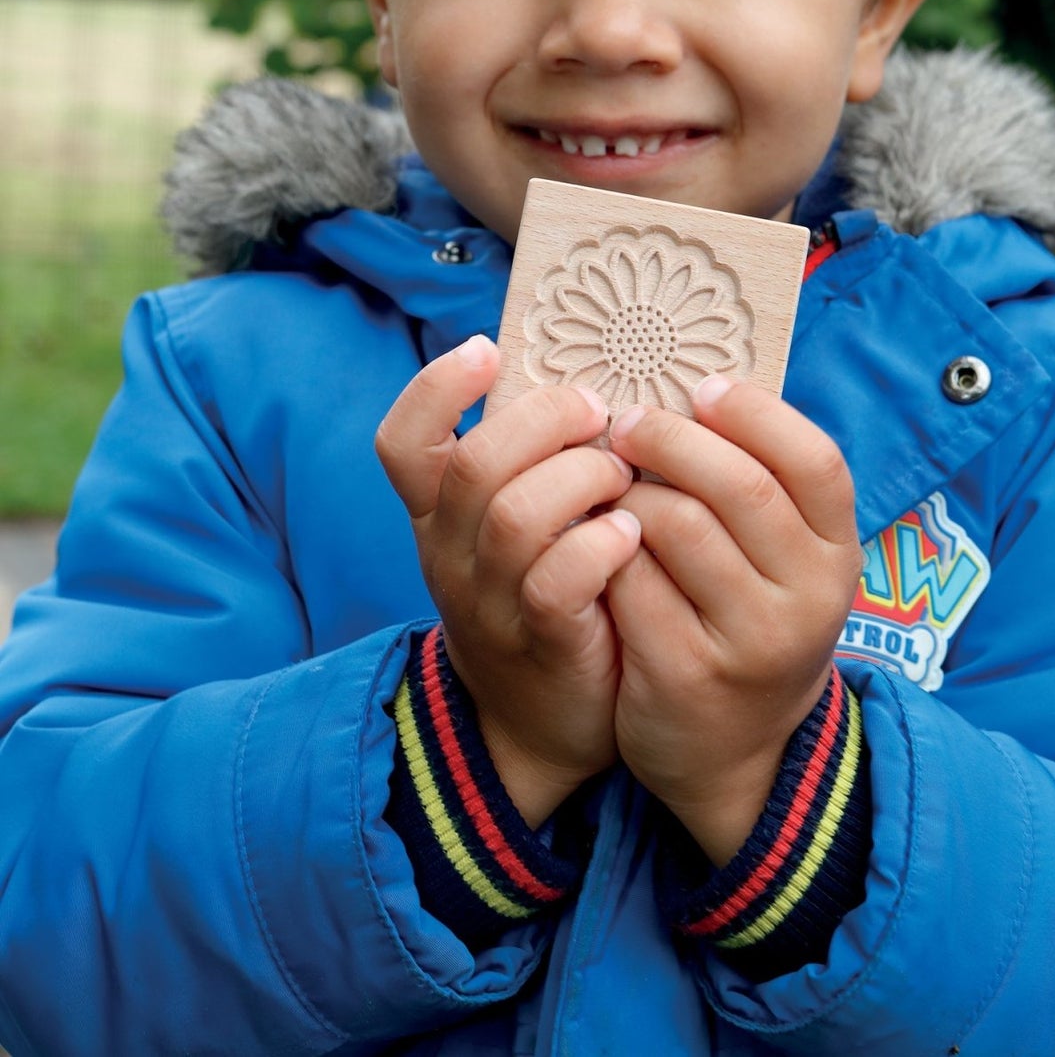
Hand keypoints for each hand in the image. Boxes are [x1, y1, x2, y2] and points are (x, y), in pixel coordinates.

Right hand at [376, 337, 640, 824]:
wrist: (541, 723)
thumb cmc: (541, 592)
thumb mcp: (508, 526)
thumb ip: (525, 462)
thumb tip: (583, 372)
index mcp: (437, 512)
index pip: (403, 441)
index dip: (436, 387)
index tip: (488, 349)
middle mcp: (449, 552)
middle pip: (474, 465)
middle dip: (546, 421)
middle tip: (600, 416)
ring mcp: (490, 602)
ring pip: (515, 517)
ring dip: (583, 479)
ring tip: (623, 478)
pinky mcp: (540, 641)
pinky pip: (557, 582)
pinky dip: (600, 545)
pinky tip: (631, 534)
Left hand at [605, 377, 860, 865]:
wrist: (734, 753)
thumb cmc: (747, 617)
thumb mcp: (782, 559)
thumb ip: (758, 482)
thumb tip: (695, 382)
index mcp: (839, 552)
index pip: (814, 460)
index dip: (754, 414)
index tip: (700, 387)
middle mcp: (809, 597)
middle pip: (742, 486)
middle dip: (672, 440)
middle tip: (627, 424)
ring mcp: (753, 642)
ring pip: (678, 526)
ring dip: (630, 494)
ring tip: (610, 487)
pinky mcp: (688, 674)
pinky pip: (632, 581)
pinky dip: (604, 551)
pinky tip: (594, 544)